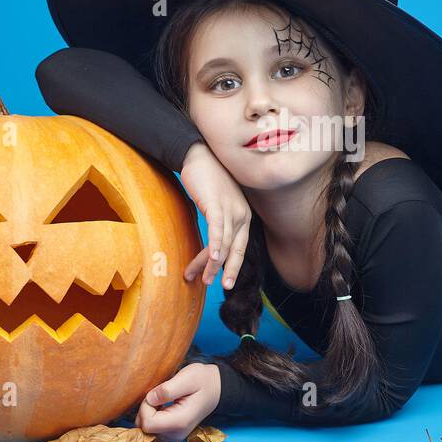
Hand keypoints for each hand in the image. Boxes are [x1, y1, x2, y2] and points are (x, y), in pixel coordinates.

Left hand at [136, 363, 221, 441]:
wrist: (216, 389)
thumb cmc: (202, 380)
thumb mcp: (188, 377)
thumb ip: (168, 389)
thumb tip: (150, 399)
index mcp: (179, 422)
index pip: (147, 424)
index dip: (145, 407)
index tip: (156, 394)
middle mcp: (176, 434)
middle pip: (145, 428)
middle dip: (146, 410)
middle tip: (159, 395)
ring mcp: (173, 437)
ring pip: (146, 429)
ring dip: (148, 413)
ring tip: (162, 400)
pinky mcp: (171, 435)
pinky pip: (151, 430)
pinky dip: (152, 417)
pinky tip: (161, 407)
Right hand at [178, 142, 251, 290]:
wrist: (198, 155)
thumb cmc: (207, 180)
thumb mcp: (219, 203)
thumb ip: (220, 221)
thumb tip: (214, 242)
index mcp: (244, 216)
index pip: (240, 247)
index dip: (234, 266)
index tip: (226, 282)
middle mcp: (242, 214)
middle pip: (235, 250)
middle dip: (226, 270)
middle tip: (217, 286)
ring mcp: (230, 209)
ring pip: (223, 243)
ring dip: (210, 263)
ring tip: (197, 277)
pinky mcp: (216, 203)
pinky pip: (217, 228)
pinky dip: (215, 244)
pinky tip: (212, 258)